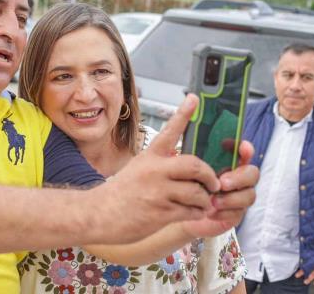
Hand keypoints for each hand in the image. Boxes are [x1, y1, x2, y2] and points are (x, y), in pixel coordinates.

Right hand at [88, 94, 219, 243]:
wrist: (99, 215)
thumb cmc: (121, 194)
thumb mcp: (138, 169)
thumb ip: (161, 166)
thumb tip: (187, 169)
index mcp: (149, 156)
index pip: (170, 131)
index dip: (184, 113)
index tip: (194, 98)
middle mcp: (154, 170)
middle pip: (195, 165)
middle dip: (210, 176)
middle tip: (214, 183)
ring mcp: (158, 191)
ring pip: (197, 192)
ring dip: (205, 200)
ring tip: (202, 203)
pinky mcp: (161, 212)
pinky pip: (192, 211)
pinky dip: (198, 213)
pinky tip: (193, 213)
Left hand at [180, 140, 258, 237]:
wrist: (178, 211)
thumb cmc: (182, 184)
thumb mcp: (182, 166)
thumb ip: (190, 151)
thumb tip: (188, 129)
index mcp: (226, 162)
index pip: (243, 152)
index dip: (246, 148)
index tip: (242, 147)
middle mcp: (236, 178)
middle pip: (252, 173)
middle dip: (240, 177)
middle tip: (222, 182)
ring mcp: (238, 196)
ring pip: (249, 195)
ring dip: (232, 198)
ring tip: (213, 201)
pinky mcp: (234, 214)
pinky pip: (239, 213)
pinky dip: (225, 213)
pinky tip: (211, 212)